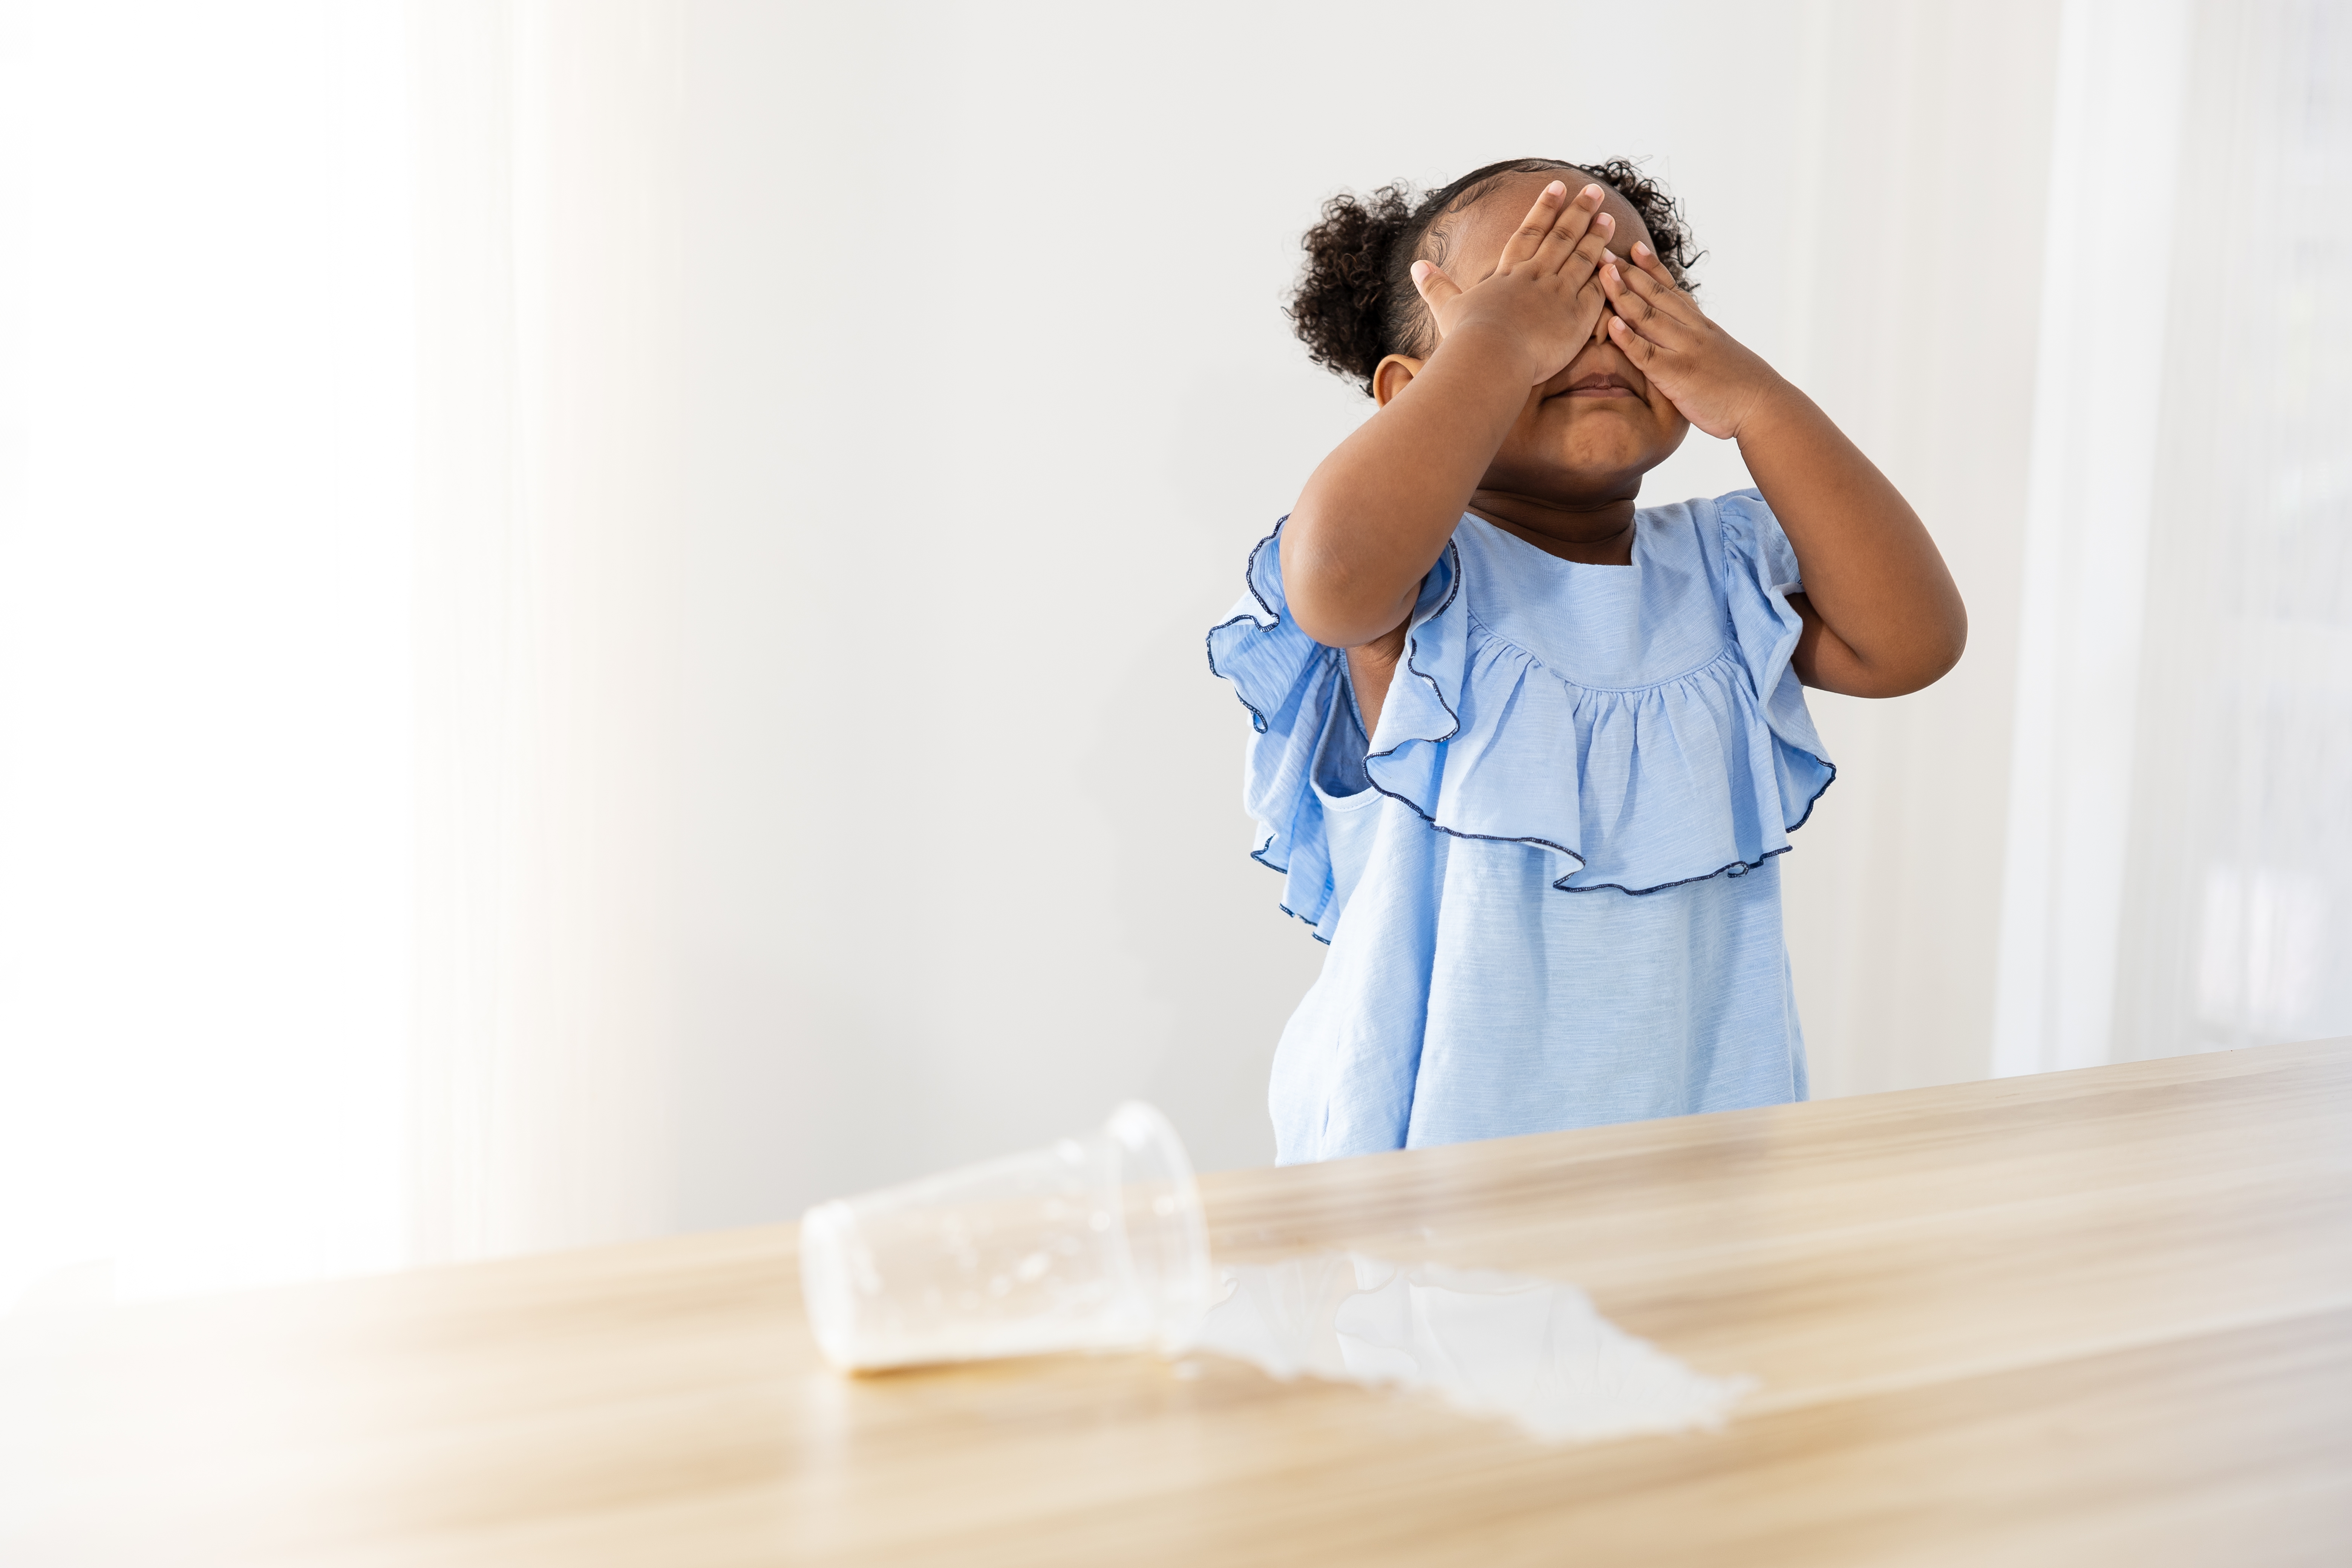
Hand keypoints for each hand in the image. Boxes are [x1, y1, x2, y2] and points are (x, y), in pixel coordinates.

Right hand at [1410, 181, 1614, 386]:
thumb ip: (1436, 286)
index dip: (1543, 209)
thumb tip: (1416, 266)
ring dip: (1596, 236)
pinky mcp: (1577, 316)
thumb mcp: (1447, 308)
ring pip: (1583, 258)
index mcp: (1508, 275)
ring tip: (1608, 216)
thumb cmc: (1466, 338)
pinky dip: (1609, 275)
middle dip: (1578, 212)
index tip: (1556, 188)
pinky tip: (1620, 261)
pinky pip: (1598, 290)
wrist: (1490, 357)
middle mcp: (1536, 277)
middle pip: (1561, 237)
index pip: (1529, 234)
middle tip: (1594, 191)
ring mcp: (1559, 294)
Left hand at [1597, 243, 1783, 438]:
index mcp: (1701, 326)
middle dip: (1629, 273)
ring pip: (1649, 316)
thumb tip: (1680, 341)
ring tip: (1603, 273)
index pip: (1673, 290)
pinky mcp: (1677, 375)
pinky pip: (1647, 354)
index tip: (1634, 247)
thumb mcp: (1717, 356)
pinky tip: (1611, 323)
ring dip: (1624, 294)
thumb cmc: (1739, 388)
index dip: (1652, 268)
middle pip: (1657, 295)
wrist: (1763, 407)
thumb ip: (1696, 345)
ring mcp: (1685, 350)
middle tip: (1603, 251)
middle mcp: (1692, 331)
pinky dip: (1628, 338)